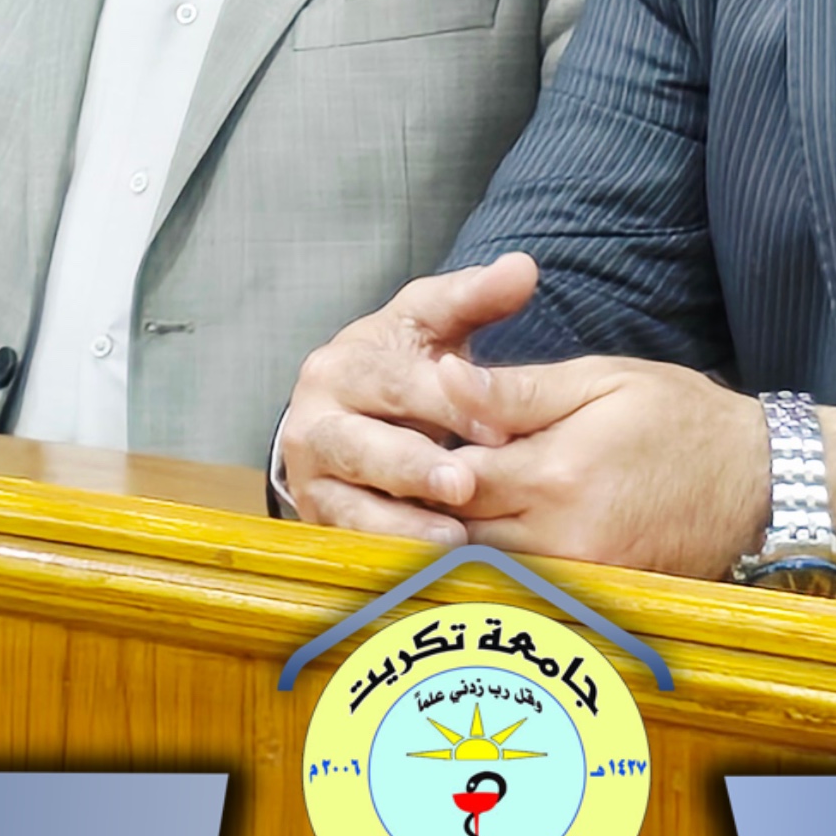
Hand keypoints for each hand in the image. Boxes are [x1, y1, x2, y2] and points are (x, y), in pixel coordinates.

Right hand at [279, 253, 541, 541]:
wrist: (350, 414)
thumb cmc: (403, 365)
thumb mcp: (432, 324)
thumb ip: (476, 297)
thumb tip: (523, 268)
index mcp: (340, 366)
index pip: (393, 384)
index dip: (446, 405)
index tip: (499, 428)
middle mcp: (313, 423)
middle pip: (360, 448)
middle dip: (414, 467)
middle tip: (466, 486)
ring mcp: (312, 479)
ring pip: (350, 504)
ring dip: (400, 522)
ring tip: (453, 538)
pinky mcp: (322, 524)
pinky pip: (354, 544)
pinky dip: (392, 555)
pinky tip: (433, 568)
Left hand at [434, 356, 779, 578]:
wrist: (761, 482)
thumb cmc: (680, 417)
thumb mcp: (601, 380)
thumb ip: (517, 390)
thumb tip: (443, 377)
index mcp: (555, 474)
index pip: (453, 479)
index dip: (428, 461)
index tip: (422, 441)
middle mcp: (562, 537)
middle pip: (461, 533)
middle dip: (439, 507)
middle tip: (428, 477)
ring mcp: (581, 576)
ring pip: (489, 567)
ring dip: (469, 538)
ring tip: (463, 504)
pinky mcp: (598, 595)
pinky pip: (528, 586)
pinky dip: (508, 563)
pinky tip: (509, 532)